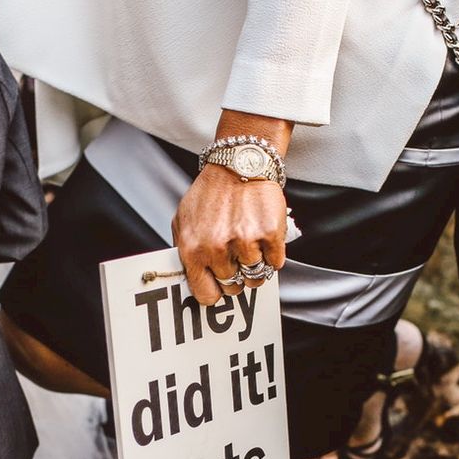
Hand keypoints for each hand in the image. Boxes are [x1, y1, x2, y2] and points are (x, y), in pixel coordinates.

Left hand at [173, 111, 293, 305]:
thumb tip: (191, 279)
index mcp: (192, 249)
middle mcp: (217, 248)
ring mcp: (245, 242)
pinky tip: (264, 236)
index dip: (215, 292)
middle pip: (233, 287)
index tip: (219, 284)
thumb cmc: (211, 193)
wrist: (239, 163)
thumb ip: (184, 251)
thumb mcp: (183, 220)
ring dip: (256, 265)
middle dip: (236, 276)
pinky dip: (273, 254)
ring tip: (251, 244)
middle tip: (237, 258)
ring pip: (256, 277)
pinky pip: (275, 263)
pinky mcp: (269, 234)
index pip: (206, 295)